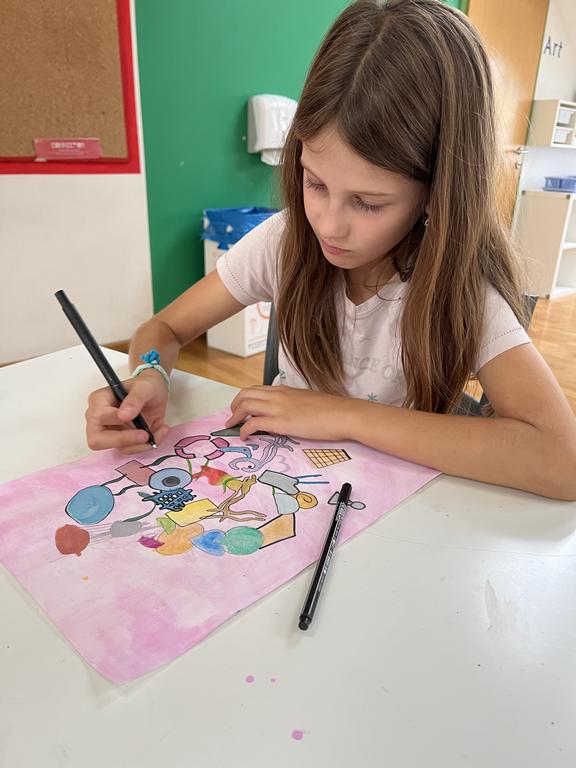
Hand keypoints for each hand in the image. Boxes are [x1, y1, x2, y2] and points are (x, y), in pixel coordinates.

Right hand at [85, 370, 170, 452]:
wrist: (155, 393)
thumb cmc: (146, 386)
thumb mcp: (144, 387)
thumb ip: (134, 399)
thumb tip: (123, 416)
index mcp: (99, 401)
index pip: (99, 417)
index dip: (116, 421)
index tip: (134, 417)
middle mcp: (98, 419)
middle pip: (98, 440)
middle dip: (124, 441)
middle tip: (145, 436)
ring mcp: (109, 432)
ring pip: (119, 448)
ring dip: (142, 443)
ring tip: (161, 428)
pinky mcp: (121, 441)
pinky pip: (132, 449)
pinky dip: (147, 444)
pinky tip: (159, 431)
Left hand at [226, 385, 351, 440]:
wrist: (342, 414)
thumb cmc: (331, 410)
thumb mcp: (307, 401)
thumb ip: (293, 404)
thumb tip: (288, 413)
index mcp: (284, 390)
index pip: (256, 389)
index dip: (244, 398)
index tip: (240, 409)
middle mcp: (278, 395)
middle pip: (245, 394)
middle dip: (234, 406)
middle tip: (232, 417)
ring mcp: (278, 408)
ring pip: (246, 405)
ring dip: (235, 416)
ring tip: (232, 426)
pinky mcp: (281, 422)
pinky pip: (254, 423)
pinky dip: (244, 430)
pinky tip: (244, 437)